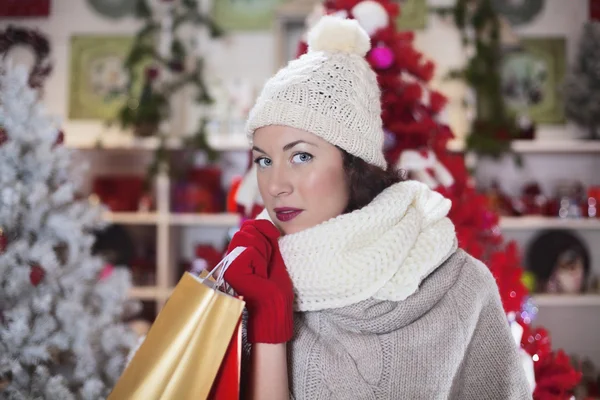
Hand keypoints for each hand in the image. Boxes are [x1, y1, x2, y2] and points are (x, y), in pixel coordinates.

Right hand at [223, 219, 293, 343]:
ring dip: (262, 251)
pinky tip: (260, 277)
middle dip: (264, 241)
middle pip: (246, 228)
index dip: (264, 226)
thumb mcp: (273, 257)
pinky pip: (249, 251)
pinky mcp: (231, 270)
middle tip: (268, 263)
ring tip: (263, 270)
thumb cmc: (275, 288)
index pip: (248, 225)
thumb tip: (262, 221)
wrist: (276, 309)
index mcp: (241, 254)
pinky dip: (260, 262)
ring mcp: (229, 264)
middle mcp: (231, 257)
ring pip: (245, 236)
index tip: (276, 236)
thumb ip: (266, 239)